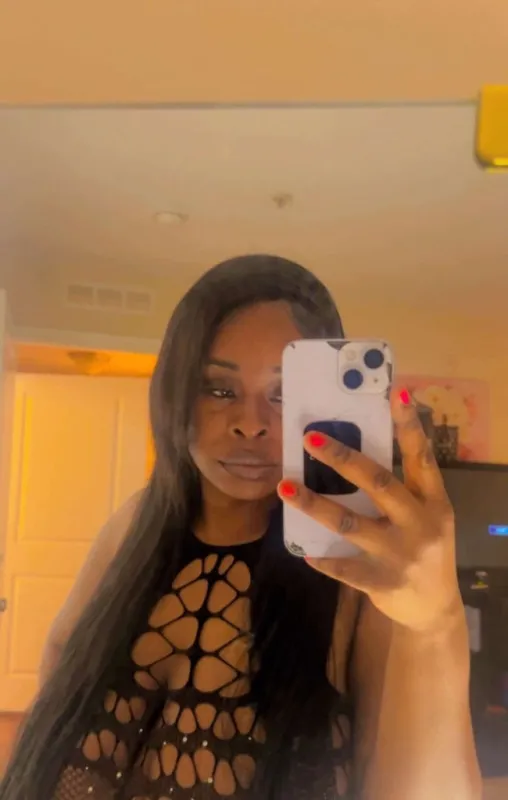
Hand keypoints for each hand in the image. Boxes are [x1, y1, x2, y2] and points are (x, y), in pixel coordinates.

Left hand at [277, 390, 461, 633]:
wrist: (435, 610)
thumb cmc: (425, 550)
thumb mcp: (428, 517)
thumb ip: (404, 489)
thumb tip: (359, 451)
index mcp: (434, 501)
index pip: (421, 457)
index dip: (410, 425)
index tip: (397, 393)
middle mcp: (421, 523)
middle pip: (379, 483)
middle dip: (343, 458)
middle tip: (310, 438)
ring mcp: (401, 554)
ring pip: (351, 522)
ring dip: (314, 503)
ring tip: (284, 486)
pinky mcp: (382, 581)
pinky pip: (344, 567)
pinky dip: (321, 558)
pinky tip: (302, 550)